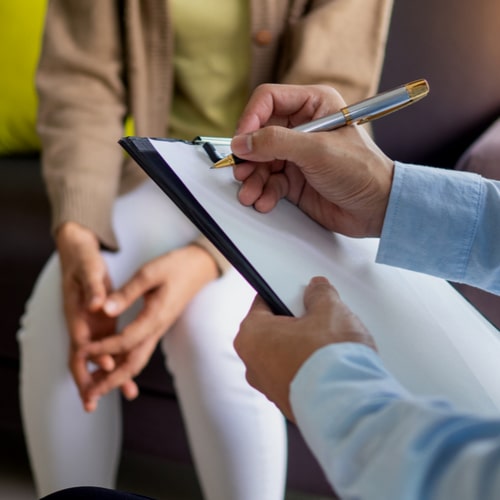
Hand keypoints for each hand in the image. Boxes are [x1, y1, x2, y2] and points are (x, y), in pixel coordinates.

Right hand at [56, 222, 128, 411]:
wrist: (77, 250)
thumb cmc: (83, 259)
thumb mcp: (89, 268)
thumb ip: (93, 287)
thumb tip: (97, 305)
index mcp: (77, 312)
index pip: (82, 341)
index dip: (94, 357)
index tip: (109, 368)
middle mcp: (82, 322)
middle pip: (82, 358)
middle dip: (90, 380)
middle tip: (94, 403)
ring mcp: (90, 323)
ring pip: (96, 356)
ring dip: (106, 375)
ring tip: (124, 393)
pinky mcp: (99, 321)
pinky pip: (106, 346)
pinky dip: (115, 360)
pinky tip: (127, 370)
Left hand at [79, 244, 218, 403]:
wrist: (199, 268)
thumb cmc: (175, 267)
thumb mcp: (149, 273)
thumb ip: (127, 293)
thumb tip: (105, 310)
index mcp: (155, 317)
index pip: (126, 341)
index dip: (103, 348)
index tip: (83, 351)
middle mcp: (157, 329)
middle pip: (134, 363)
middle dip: (111, 380)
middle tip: (90, 393)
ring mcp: (158, 330)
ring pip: (137, 360)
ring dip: (116, 376)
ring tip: (96, 388)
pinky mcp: (156, 327)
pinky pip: (139, 351)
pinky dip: (123, 363)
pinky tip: (111, 366)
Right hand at [231, 84, 394, 236]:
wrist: (376, 209)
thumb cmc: (362, 172)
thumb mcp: (317, 151)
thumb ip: (276, 143)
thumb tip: (243, 142)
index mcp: (314, 105)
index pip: (269, 100)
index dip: (251, 119)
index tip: (242, 141)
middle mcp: (302, 127)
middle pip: (259, 134)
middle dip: (249, 156)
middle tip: (242, 171)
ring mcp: (297, 154)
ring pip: (260, 161)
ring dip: (253, 179)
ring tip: (250, 193)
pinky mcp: (294, 178)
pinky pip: (269, 181)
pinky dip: (263, 192)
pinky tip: (264, 201)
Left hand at [234, 277, 375, 420]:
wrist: (349, 407)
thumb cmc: (329, 360)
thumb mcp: (329, 310)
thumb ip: (320, 294)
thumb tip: (317, 290)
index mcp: (250, 336)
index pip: (263, 302)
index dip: (285, 294)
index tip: (299, 293)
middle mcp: (253, 365)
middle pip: (274, 330)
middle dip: (297, 322)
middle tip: (320, 317)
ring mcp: (269, 389)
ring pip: (286, 355)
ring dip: (304, 347)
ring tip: (330, 343)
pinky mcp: (288, 405)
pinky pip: (297, 377)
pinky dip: (311, 370)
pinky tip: (331, 365)